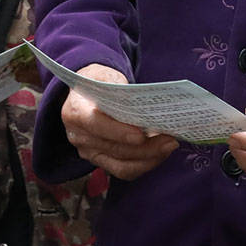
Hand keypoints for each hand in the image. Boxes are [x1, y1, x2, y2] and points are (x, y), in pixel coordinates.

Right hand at [61, 64, 178, 179]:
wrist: (88, 93)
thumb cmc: (100, 82)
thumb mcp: (106, 75)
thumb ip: (120, 88)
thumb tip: (143, 104)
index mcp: (75, 111)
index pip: (95, 124)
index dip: (118, 131)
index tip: (141, 134)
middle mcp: (79, 136)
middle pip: (114, 148)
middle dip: (145, 147)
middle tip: (169, 138)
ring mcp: (89, 152)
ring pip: (121, 164)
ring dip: (149, 157)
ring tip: (169, 145)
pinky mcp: (101, 161)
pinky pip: (124, 170)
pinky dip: (145, 164)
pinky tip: (160, 153)